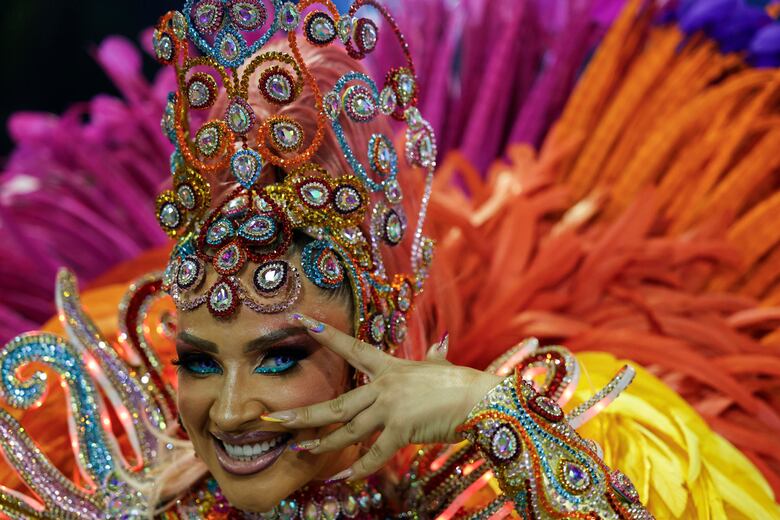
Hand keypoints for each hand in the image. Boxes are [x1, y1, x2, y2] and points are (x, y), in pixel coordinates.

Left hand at [261, 313, 503, 481]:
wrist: (481, 398)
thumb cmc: (461, 384)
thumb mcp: (440, 367)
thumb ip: (432, 359)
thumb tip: (438, 346)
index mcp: (390, 367)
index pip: (352, 349)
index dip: (326, 336)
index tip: (301, 321)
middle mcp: (384, 385)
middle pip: (336, 402)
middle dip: (303, 413)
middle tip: (275, 419)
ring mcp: (391, 407)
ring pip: (348, 430)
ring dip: (322, 443)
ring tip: (300, 450)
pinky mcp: (402, 429)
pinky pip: (375, 454)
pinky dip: (359, 469)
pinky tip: (345, 479)